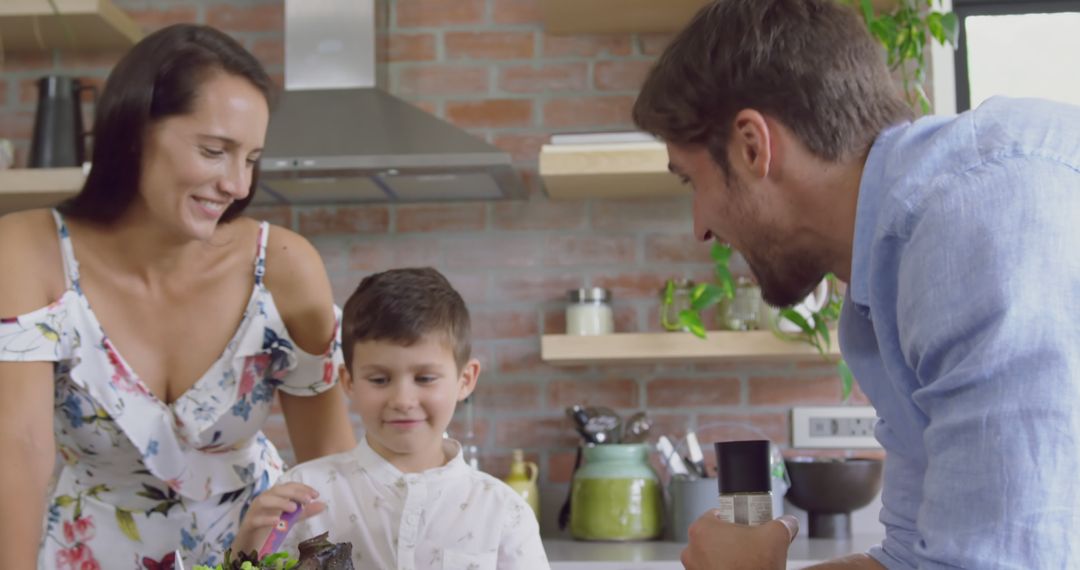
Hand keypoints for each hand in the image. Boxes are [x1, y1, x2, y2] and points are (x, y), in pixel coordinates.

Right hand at [233, 482, 325, 553]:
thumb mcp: (289, 519)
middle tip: (308, 500)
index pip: (288, 486)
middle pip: (277, 490)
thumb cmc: (269, 528)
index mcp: (273, 496)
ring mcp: (253, 511)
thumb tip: (323, 504)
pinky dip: (266, 519)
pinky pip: (256, 519)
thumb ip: (304, 512)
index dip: (302, 488)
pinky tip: (277, 522)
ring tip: (294, 508)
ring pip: (264, 500)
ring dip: (280, 502)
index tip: (316, 494)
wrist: (249, 544)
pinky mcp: (248, 525)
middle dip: (294, 493)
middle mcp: (263, 500)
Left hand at [681, 512, 798, 569]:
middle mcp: (692, 550)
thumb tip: (788, 523)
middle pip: (714, 537)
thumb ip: (783, 524)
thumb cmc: (753, 568)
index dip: (736, 519)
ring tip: (747, 564)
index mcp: (702, 529)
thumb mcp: (776, 538)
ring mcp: (693, 569)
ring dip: (727, 559)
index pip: (718, 514)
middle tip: (751, 547)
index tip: (748, 526)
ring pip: (711, 557)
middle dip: (732, 541)